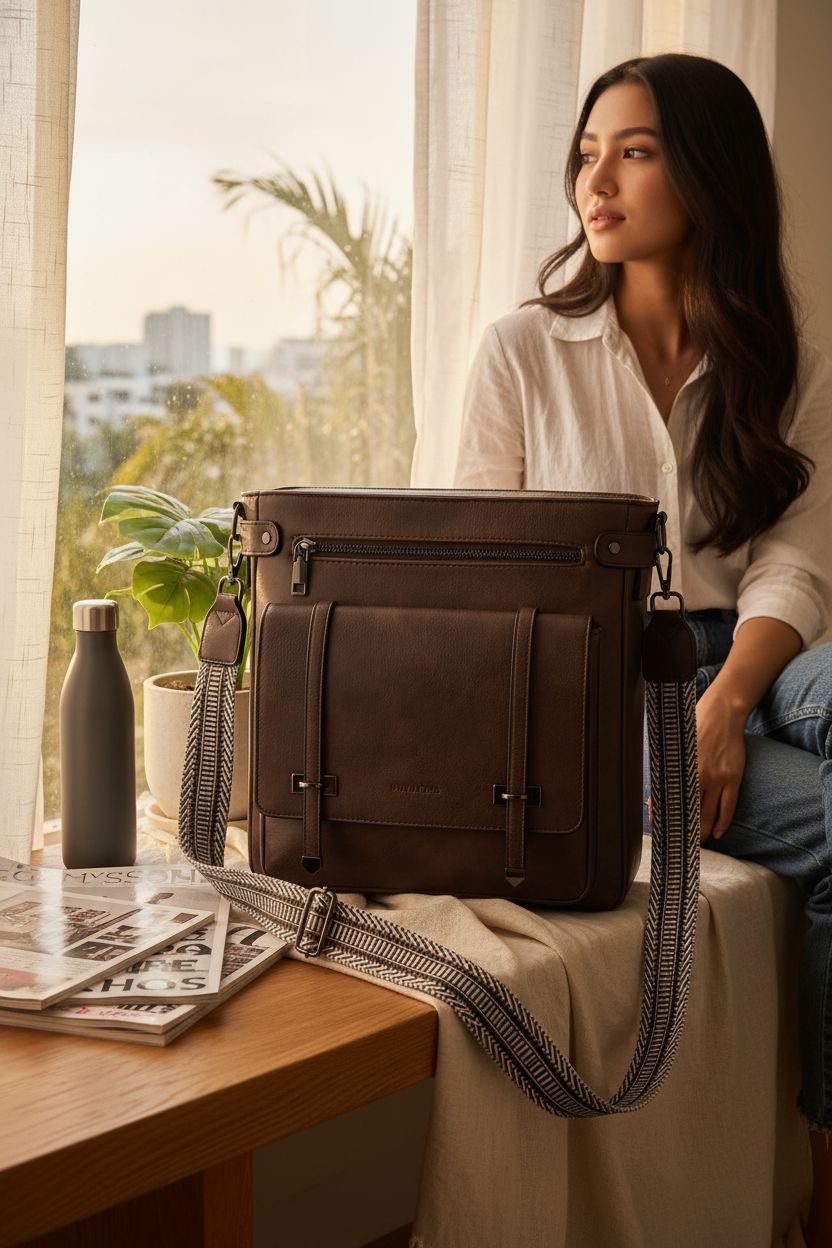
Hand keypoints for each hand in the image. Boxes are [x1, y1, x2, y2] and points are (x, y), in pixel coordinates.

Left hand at [645, 688, 746, 844]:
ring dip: (703, 832)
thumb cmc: (693, 728)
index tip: (663, 833)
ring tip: (698, 843)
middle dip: (686, 832)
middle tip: (681, 843)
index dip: (667, 821)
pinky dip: (723, 823)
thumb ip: (666, 773)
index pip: (671, 803)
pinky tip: (717, 833)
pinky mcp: (733, 777)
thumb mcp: (674, 749)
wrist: (722, 713)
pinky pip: (729, 807)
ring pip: (710, 815)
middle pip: (691, 814)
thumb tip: (654, 799)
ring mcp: (718, 778)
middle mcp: (699, 776)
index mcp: (681, 770)